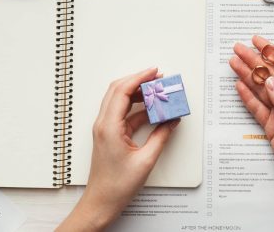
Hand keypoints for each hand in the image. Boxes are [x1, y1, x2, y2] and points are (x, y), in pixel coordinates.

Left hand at [57, 68, 179, 231]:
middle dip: (139, 81)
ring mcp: (106, 128)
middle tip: (158, 79)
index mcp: (109, 126)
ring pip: (121, 101)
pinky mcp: (110, 134)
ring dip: (139, 94)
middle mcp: (104, 124)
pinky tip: (154, 112)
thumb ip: (161, 136)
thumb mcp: (145, 161)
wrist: (101, 203)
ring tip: (158, 92)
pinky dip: (139, 109)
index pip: (122, 91)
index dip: (138, 78)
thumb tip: (172, 120)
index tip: (154, 72)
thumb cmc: (116, 186)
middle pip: (119, 91)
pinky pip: (125, 114)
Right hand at [230, 36, 273, 230]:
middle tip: (238, 49)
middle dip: (254, 61)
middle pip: (270, 75)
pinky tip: (239, 85)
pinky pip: (257, 106)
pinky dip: (247, 96)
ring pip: (261, 89)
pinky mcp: (272, 125)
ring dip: (247, 75)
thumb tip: (269, 80)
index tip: (256, 41)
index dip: (270, 52)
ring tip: (233, 63)